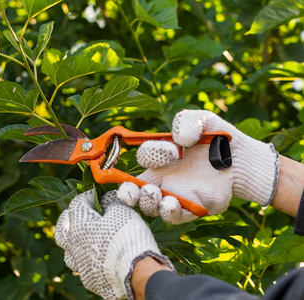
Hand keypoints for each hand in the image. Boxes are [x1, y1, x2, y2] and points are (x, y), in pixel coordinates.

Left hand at [55, 190, 172, 299]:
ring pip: (69, 252)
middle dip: (69, 220)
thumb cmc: (127, 237)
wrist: (137, 272)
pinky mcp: (89, 280)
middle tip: (79, 216)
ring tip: (86, 240)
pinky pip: (83, 268)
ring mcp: (80, 265)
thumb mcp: (122, 211)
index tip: (99, 195)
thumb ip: (110, 201)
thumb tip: (106, 198)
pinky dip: (89, 261)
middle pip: (62, 230)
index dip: (89, 196)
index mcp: (79, 225)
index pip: (77, 204)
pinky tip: (98, 259)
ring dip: (75, 244)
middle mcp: (74, 245)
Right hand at [117, 110, 279, 223]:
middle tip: (139, 188)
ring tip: (156, 195)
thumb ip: (187, 121)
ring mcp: (176, 196)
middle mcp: (163, 179)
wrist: (243, 159)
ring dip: (148, 203)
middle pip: (135, 191)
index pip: (144, 158)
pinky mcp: (192, 209)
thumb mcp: (203, 120)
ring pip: (151, 207)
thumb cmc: (219, 138)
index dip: (151, 154)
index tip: (172, 150)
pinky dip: (170, 212)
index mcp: (161, 158)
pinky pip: (175, 217)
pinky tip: (171, 204)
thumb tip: (180, 139)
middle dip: (129, 192)